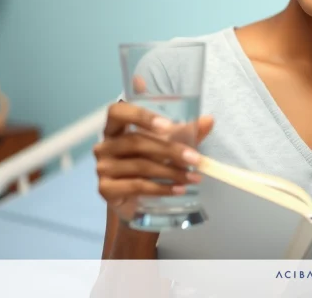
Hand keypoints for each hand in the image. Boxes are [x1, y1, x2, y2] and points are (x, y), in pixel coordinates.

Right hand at [93, 100, 213, 222]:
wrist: (135, 199)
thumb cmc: (150, 162)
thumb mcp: (168, 143)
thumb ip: (186, 132)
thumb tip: (209, 120)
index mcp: (115, 127)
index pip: (118, 112)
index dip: (140, 116)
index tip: (167, 125)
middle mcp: (104, 145)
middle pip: (136, 142)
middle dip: (169, 150)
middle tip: (194, 159)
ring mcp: (102, 167)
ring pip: (140, 166)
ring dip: (171, 172)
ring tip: (193, 177)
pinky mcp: (105, 189)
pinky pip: (137, 186)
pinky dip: (161, 188)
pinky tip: (179, 189)